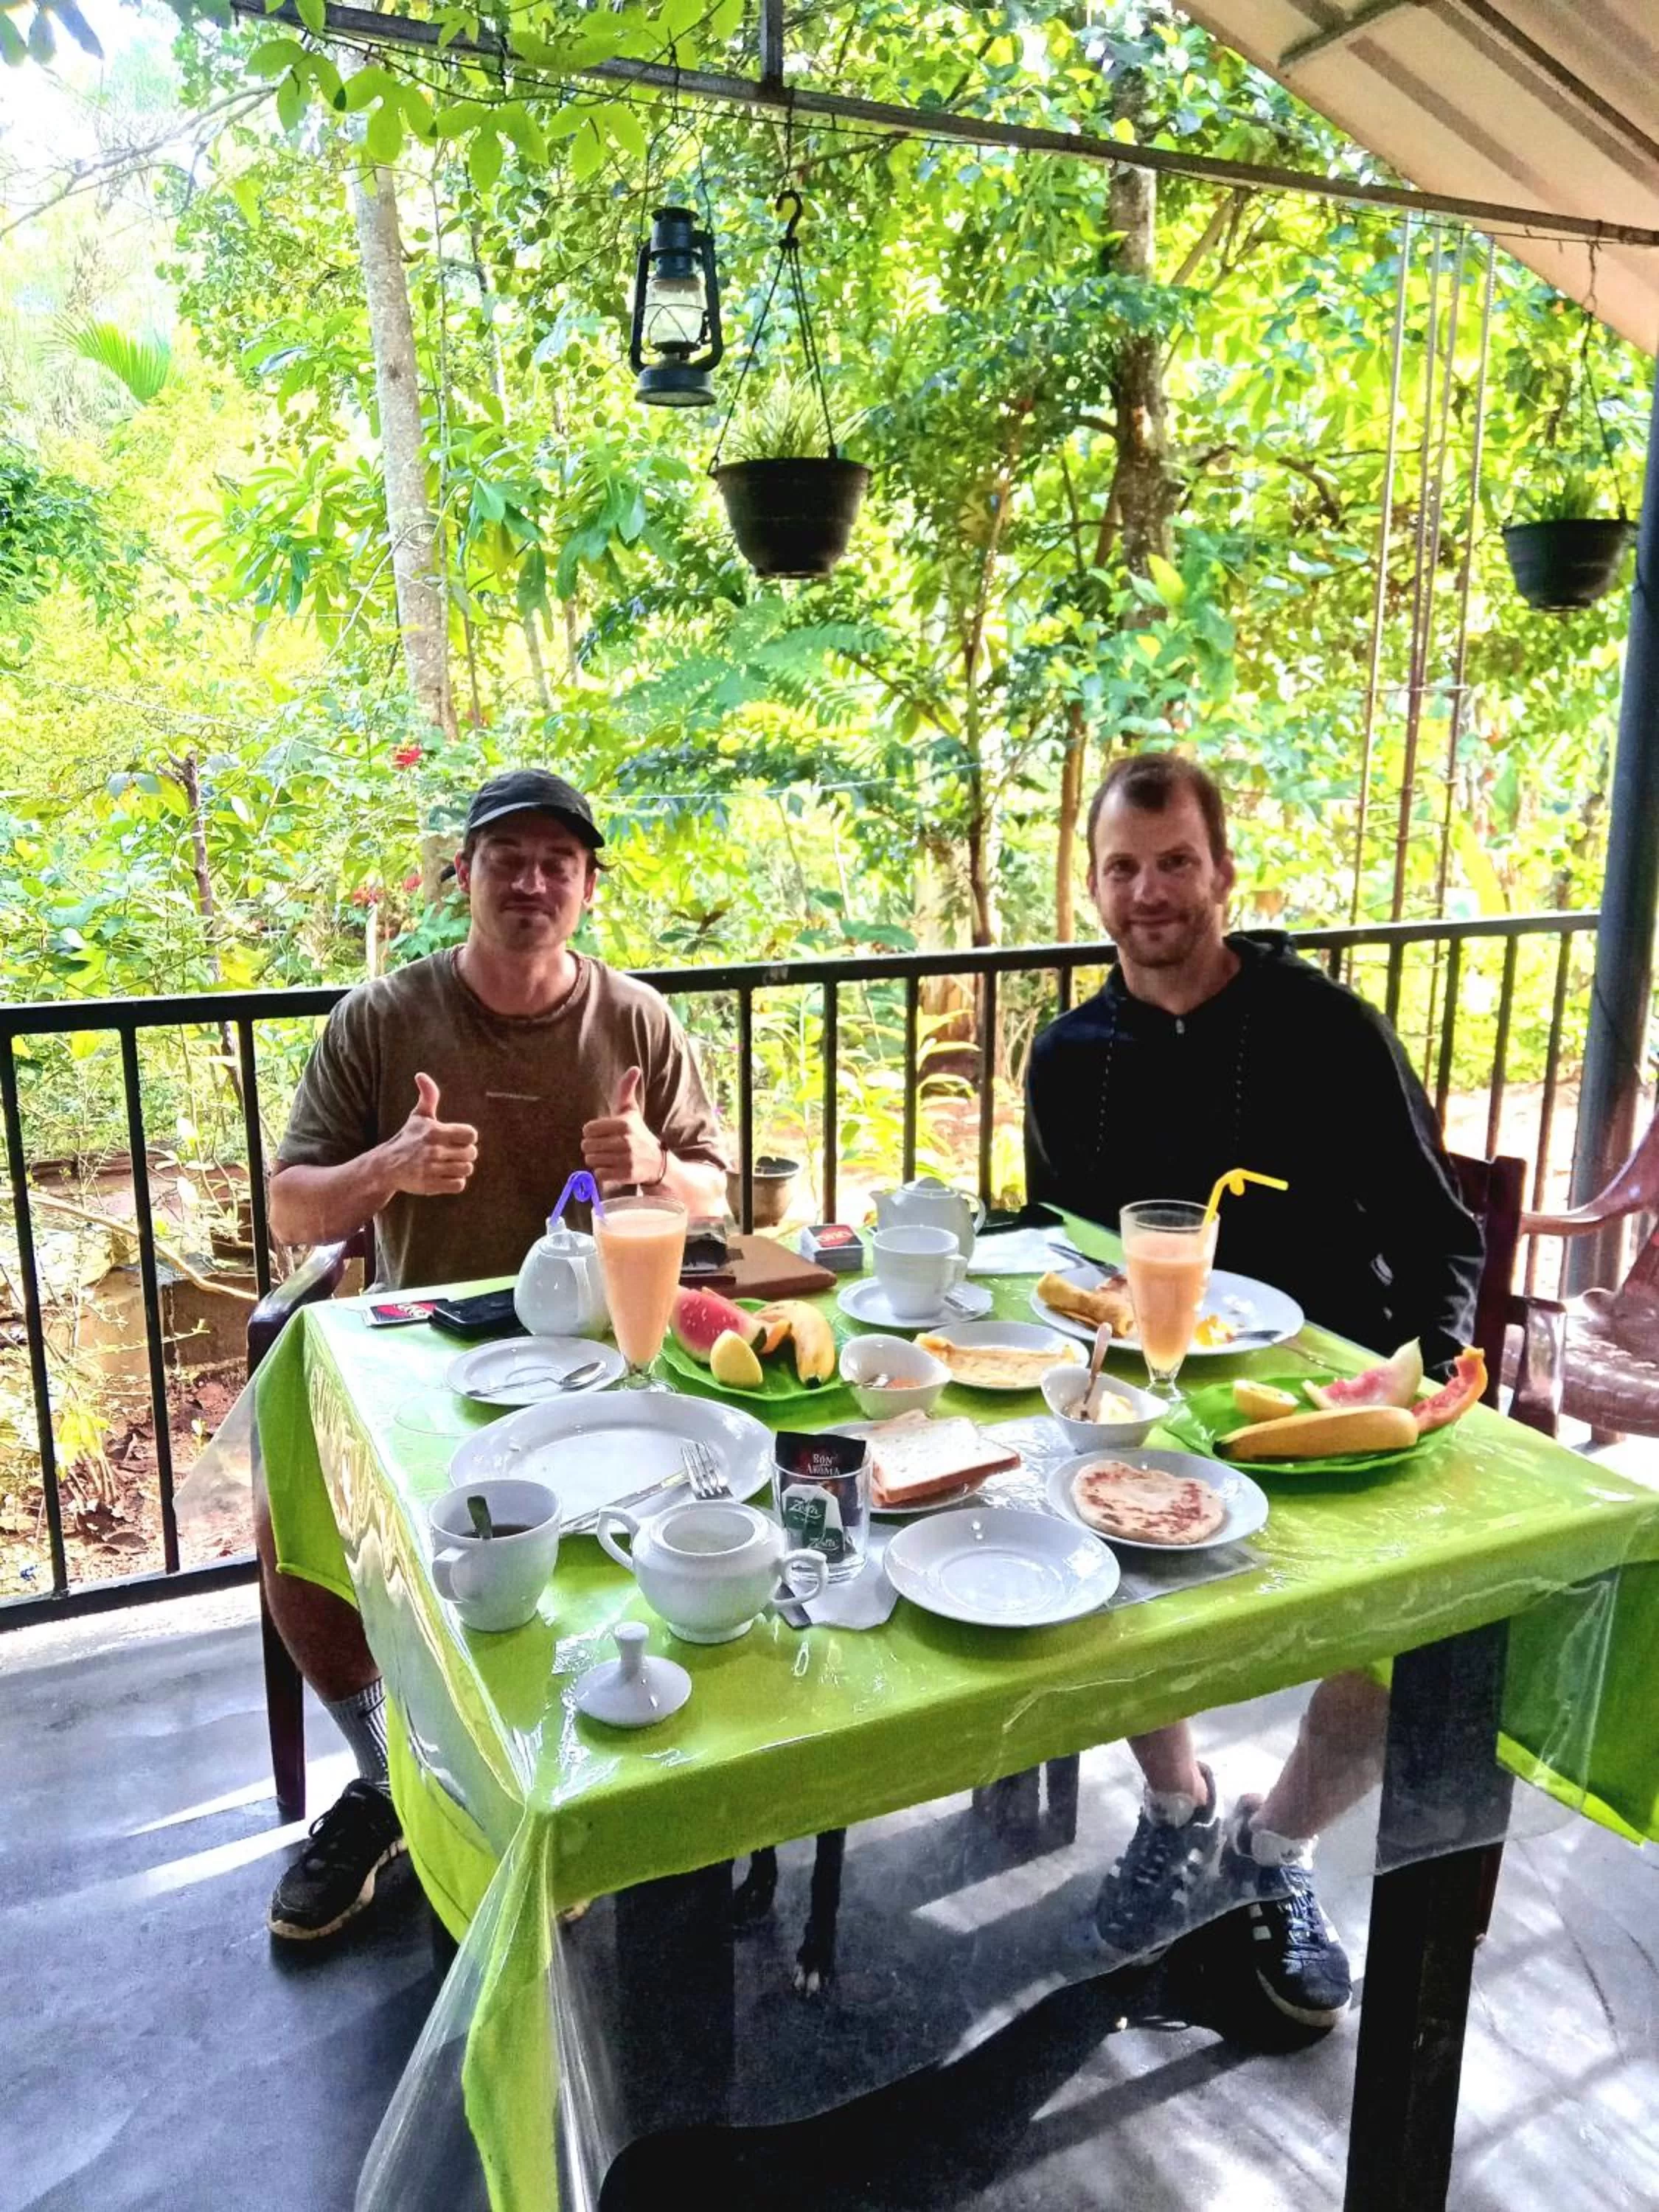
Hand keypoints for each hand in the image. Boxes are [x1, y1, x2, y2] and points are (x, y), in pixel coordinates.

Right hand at [380, 1073, 478, 1197]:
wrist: (386, 1166)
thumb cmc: (407, 1139)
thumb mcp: (418, 1116)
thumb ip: (428, 1096)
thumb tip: (421, 1075)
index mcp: (435, 1132)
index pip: (471, 1134)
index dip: (468, 1137)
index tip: (458, 1138)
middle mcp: (434, 1150)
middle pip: (471, 1154)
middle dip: (465, 1153)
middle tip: (453, 1153)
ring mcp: (432, 1169)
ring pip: (467, 1169)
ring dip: (460, 1168)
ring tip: (449, 1164)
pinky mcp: (431, 1185)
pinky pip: (459, 1185)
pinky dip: (455, 1182)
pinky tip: (445, 1176)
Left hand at [581, 1066, 666, 1192]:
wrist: (658, 1163)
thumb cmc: (639, 1134)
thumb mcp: (632, 1111)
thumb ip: (626, 1090)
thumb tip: (634, 1068)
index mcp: (623, 1124)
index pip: (588, 1129)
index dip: (591, 1133)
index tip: (600, 1134)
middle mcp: (626, 1141)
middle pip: (587, 1146)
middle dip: (591, 1147)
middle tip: (602, 1147)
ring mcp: (626, 1159)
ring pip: (592, 1160)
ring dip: (596, 1160)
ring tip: (606, 1157)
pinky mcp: (626, 1174)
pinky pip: (600, 1174)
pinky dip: (602, 1173)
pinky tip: (610, 1168)